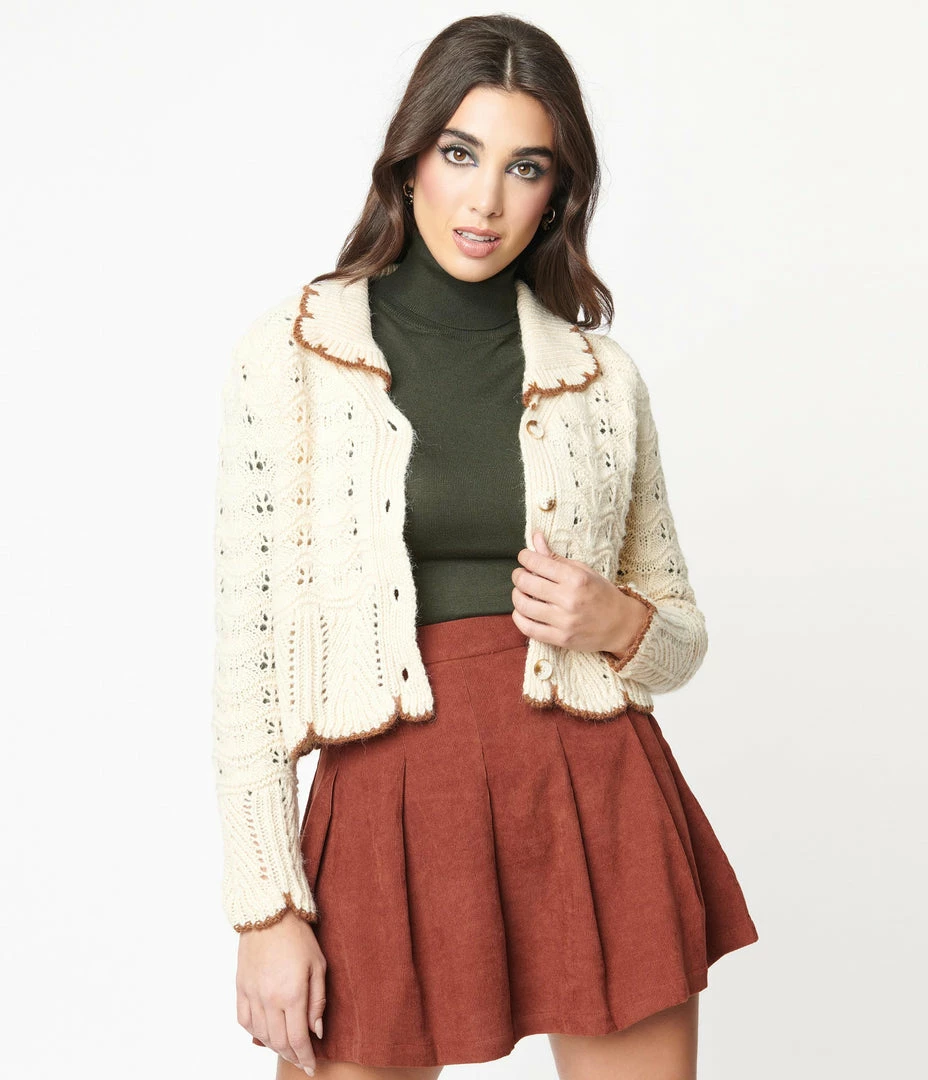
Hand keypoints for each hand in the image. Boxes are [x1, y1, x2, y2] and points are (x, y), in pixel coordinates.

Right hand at [236, 908, 326, 1075]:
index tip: (311, 1067)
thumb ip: (318, 1001)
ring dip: (274, 1046)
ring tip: (286, 1048)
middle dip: (292, 1056)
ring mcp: (252, 994)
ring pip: (261, 1035)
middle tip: (302, 1061)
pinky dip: (254, 1032)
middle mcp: (269, 999)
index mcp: (292, 994)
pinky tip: (264, 1033)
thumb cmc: (298, 937)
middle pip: (279, 1041)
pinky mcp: (240, 988)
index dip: (305, 1057)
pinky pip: (244, 1021)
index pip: (298, 1039)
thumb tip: (316, 1031)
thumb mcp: (319, 966)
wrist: (269, 914)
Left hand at [511, 530, 650, 658]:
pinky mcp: (561, 639)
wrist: (622, 625)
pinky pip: (528, 629)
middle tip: (521, 574)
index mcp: (576, 578)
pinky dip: (519, 618)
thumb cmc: (602, 594)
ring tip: (522, 592)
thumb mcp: (583, 571)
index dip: (525, 557)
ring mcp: (564, 621)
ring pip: (523, 605)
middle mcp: (569, 599)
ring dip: (517, 595)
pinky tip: (522, 611)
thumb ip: (556, 557)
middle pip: (526, 582)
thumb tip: (535, 538)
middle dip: (518, 575)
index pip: (537, 562)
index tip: (524, 557)